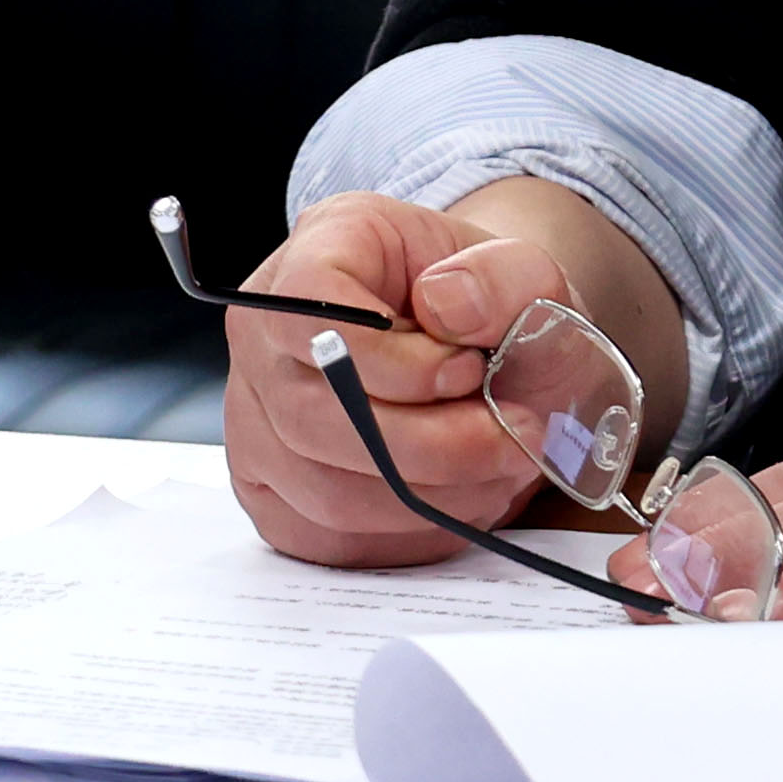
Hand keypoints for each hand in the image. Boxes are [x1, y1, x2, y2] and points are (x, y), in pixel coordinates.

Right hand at [219, 193, 571, 568]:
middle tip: (511, 439)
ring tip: (495, 466)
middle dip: (430, 445)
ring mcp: (254, 414)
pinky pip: (327, 538)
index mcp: (323, 243)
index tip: (466, 371)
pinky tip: (459, 498)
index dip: (385, 357)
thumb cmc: (495, 312)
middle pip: (312, 413)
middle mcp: (265, 328)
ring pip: (323, 489)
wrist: (493, 359)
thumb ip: (503, 277)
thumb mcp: (528, 274)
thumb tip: (446, 304)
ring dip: (428, 496)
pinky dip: (407, 532)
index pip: (309, 305)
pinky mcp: (270, 488)